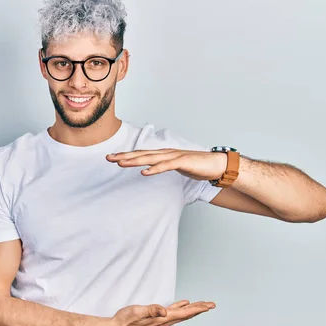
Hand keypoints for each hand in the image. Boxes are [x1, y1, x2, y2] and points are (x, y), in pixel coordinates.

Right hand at [100, 299, 215, 325]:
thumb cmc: (124, 321)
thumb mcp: (136, 312)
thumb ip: (151, 310)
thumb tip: (164, 310)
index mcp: (162, 319)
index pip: (184, 313)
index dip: (198, 308)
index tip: (209, 305)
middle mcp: (163, 321)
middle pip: (186, 315)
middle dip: (199, 309)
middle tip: (211, 304)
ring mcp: (159, 321)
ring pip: (180, 314)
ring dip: (191, 310)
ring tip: (201, 305)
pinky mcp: (154, 320)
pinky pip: (172, 313)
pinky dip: (179, 308)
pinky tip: (181, 305)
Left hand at [106, 149, 226, 180]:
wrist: (217, 165)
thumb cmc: (197, 166)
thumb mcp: (176, 166)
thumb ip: (164, 165)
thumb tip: (153, 168)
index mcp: (164, 154)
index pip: (141, 154)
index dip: (126, 155)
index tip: (112, 158)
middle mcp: (166, 153)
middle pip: (141, 154)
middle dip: (124, 156)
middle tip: (108, 158)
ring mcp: (174, 156)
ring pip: (150, 158)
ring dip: (134, 161)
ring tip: (120, 163)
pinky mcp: (182, 162)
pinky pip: (166, 166)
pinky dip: (154, 169)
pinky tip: (144, 172)